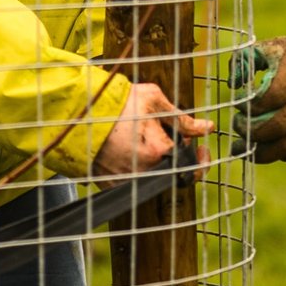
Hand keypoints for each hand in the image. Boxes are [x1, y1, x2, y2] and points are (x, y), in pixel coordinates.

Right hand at [93, 79, 213, 177]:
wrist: (78, 112)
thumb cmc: (116, 103)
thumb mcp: (154, 100)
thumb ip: (183, 119)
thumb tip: (207, 128)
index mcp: (159, 150)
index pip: (191, 163)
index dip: (201, 158)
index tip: (202, 150)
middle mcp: (145, 170)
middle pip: (171, 168)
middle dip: (173, 152)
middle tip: (164, 134)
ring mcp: (127, 180)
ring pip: (152, 174)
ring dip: (154, 159)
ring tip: (141, 137)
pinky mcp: (111, 184)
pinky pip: (132, 180)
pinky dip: (135, 165)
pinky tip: (127, 147)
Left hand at [244, 20, 285, 163]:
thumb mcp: (273, 47)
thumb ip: (246, 59)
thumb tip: (233, 84)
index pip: (269, 98)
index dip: (250, 105)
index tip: (239, 103)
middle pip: (278, 128)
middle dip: (252, 132)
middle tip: (237, 127)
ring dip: (262, 152)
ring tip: (243, 148)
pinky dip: (282, 154)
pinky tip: (268, 147)